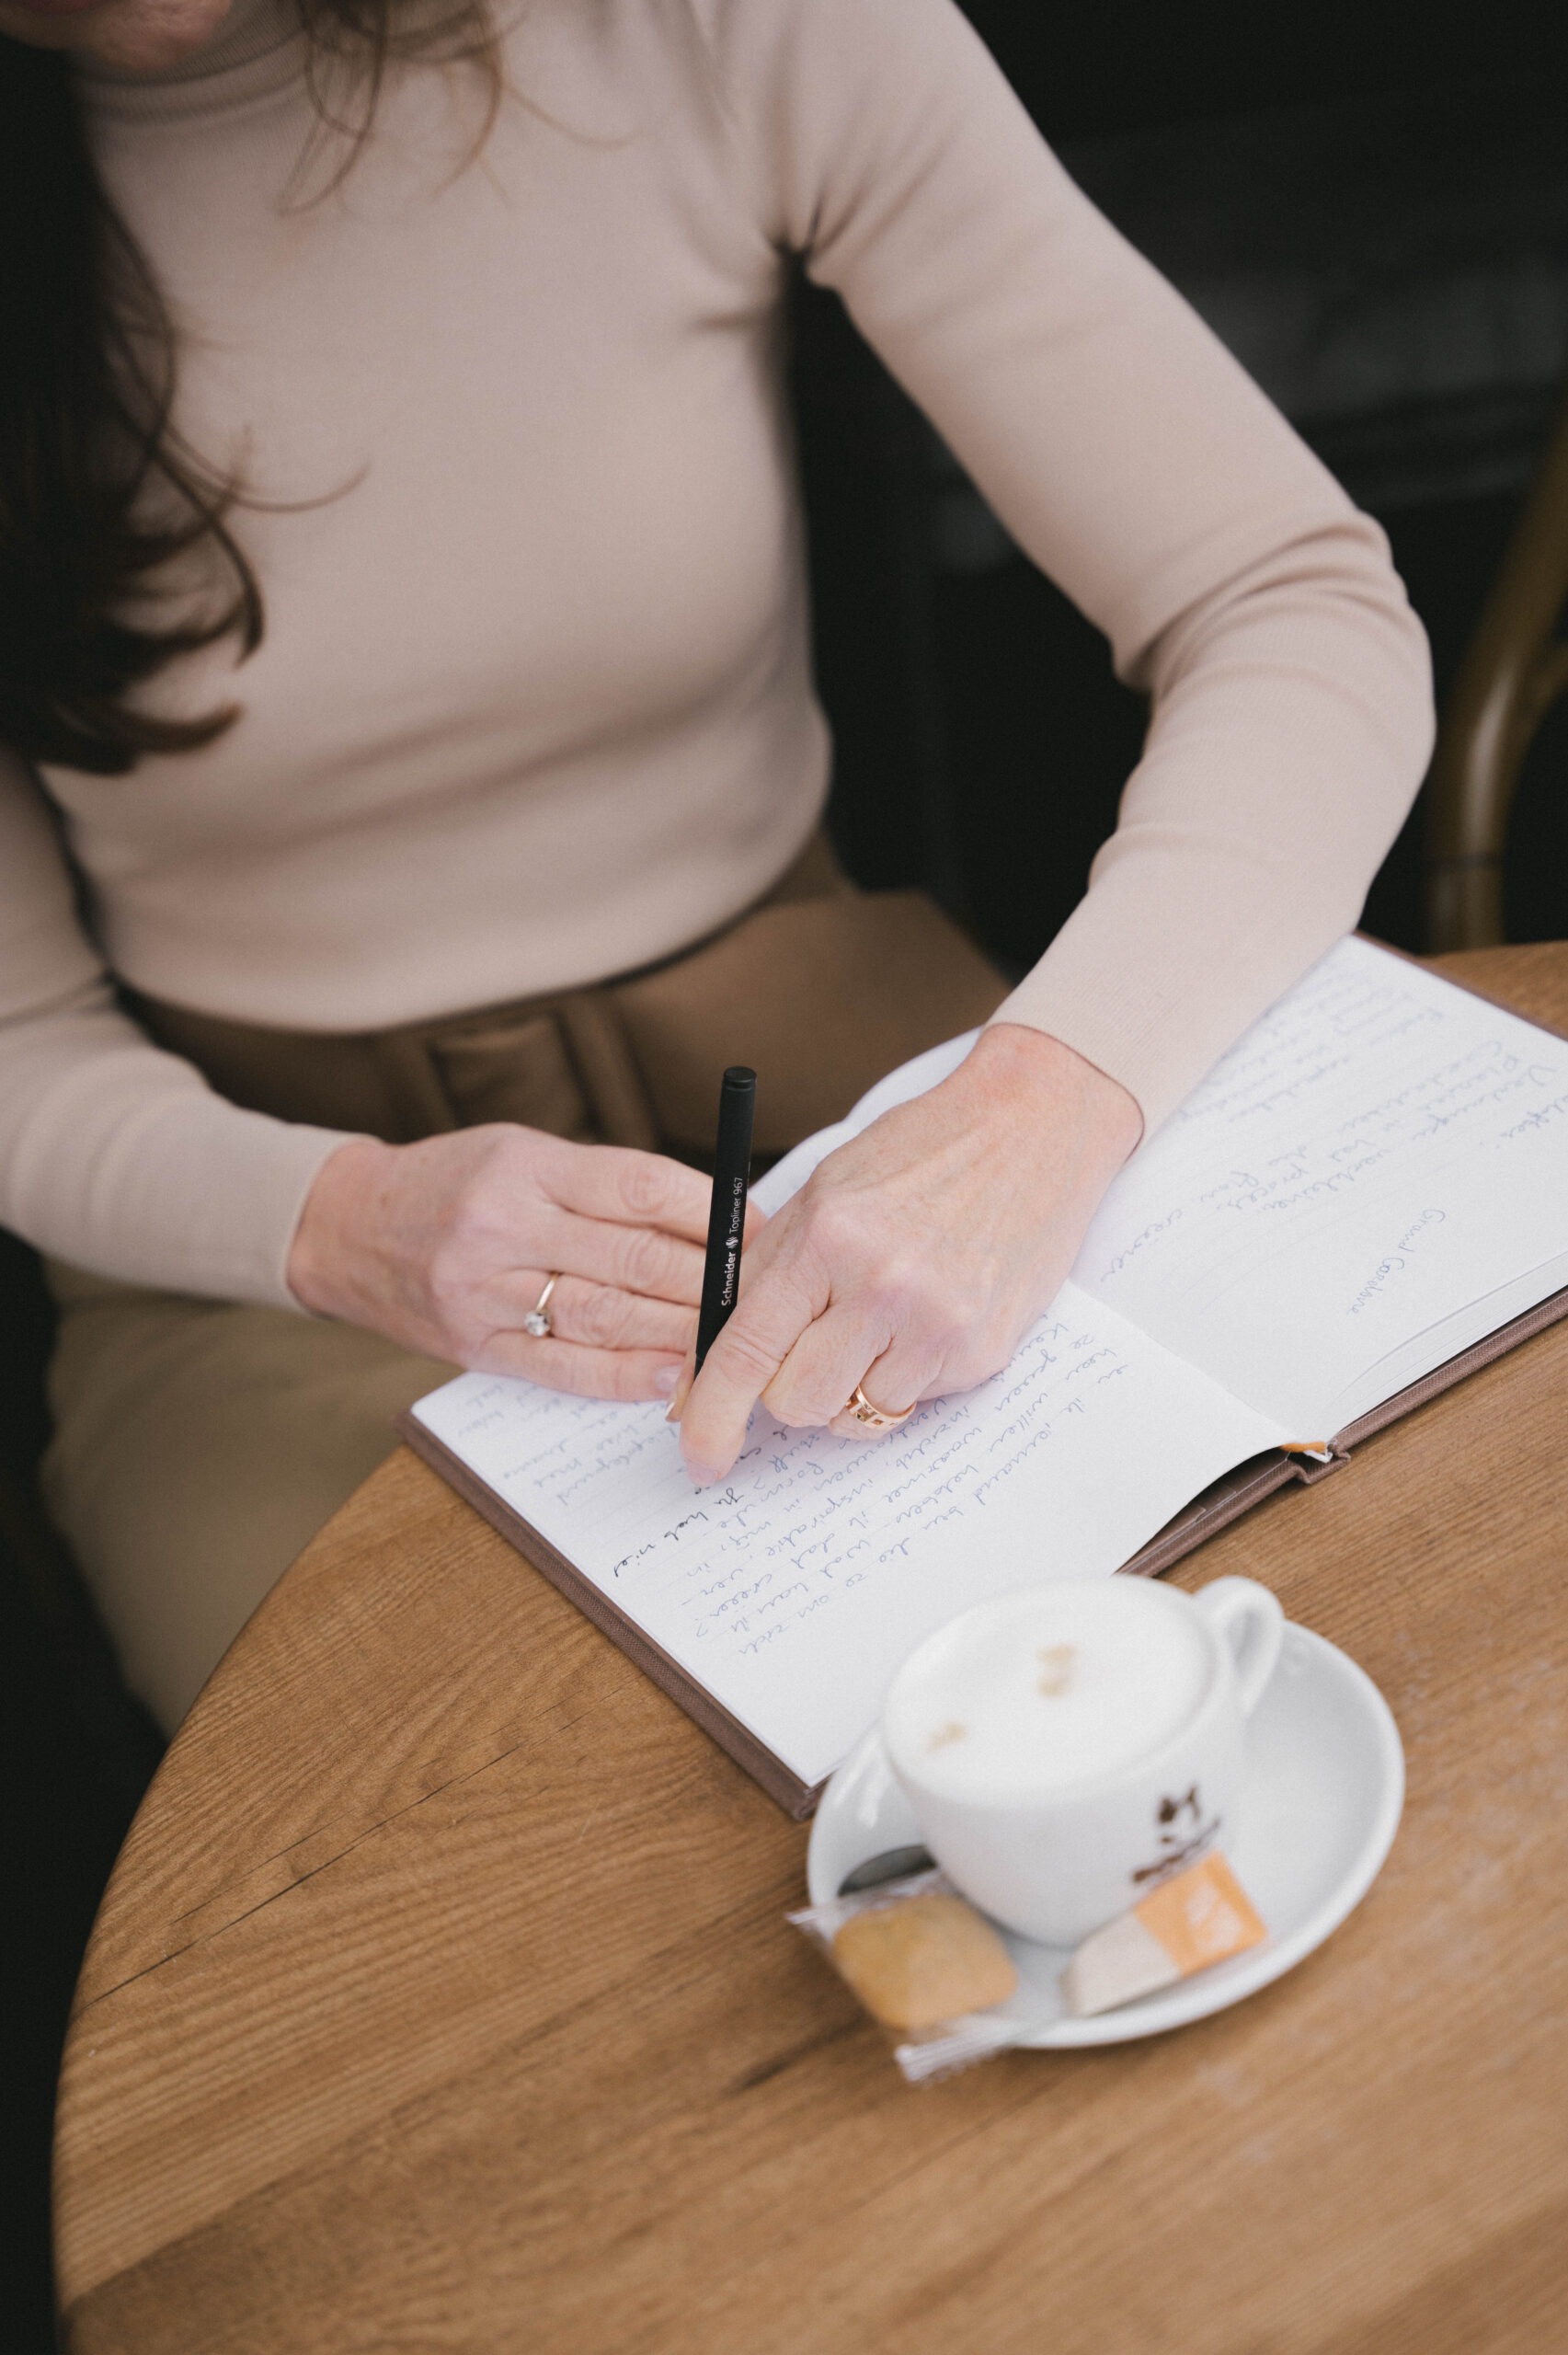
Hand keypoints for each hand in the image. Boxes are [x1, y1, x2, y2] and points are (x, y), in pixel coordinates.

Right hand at [287, 1124, 760, 1400]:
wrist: (345, 1229)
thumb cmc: (453, 1183)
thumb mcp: (521, 1154)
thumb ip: (603, 1186)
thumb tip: (709, 1220)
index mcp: (525, 1165)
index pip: (639, 1186)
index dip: (710, 1211)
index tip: (758, 1227)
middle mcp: (505, 1225)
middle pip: (633, 1256)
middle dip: (710, 1277)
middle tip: (761, 1291)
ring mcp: (486, 1291)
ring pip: (607, 1315)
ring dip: (681, 1330)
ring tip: (732, 1338)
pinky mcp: (476, 1346)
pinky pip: (564, 1368)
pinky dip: (625, 1377)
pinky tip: (671, 1378)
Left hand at [672, 1024, 1140, 1480]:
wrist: (1030, 1127)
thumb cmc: (921, 1153)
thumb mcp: (824, 1193)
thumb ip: (766, 1275)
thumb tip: (712, 1361)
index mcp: (828, 1238)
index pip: (747, 1350)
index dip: (710, 1414)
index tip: (698, 1456)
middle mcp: (882, 1286)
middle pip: (795, 1402)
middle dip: (789, 1388)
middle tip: (813, 1344)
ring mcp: (939, 1325)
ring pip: (853, 1414)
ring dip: (851, 1383)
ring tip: (883, 1317)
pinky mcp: (982, 1352)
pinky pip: (912, 1401)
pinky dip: (904, 1373)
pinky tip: (927, 1314)